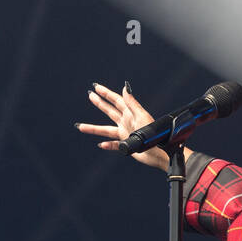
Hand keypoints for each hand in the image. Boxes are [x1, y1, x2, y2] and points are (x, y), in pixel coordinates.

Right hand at [76, 81, 191, 172]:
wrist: (160, 153)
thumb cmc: (154, 135)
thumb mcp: (142, 117)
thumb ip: (132, 104)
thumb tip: (125, 89)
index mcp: (130, 114)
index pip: (116, 100)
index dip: (106, 93)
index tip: (96, 87)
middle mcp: (126, 122)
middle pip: (110, 111)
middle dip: (100, 103)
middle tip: (90, 95)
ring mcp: (125, 133)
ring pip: (106, 130)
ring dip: (94, 128)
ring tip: (81, 126)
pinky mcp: (126, 145)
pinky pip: (113, 144)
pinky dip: (107, 145)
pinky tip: (101, 145)